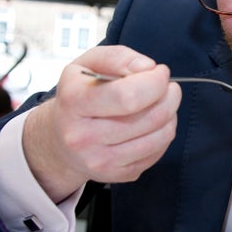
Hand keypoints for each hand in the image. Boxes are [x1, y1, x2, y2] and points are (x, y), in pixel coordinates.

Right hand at [23, 45, 181, 202]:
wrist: (59, 138)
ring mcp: (100, 161)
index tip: (160, 73)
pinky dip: (163, 134)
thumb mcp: (88, 64)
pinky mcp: (116, 175)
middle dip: (170, 97)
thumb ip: (119, 57)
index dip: (155, 82)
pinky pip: (157, 153)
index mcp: (74, 102)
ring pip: (160, 136)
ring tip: (162, 104)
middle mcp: (83, 137)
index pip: (128, 96)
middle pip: (151, 117)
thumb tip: (148, 68)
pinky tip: (152, 124)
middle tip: (169, 88)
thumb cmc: (79, 95)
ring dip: (171, 115)